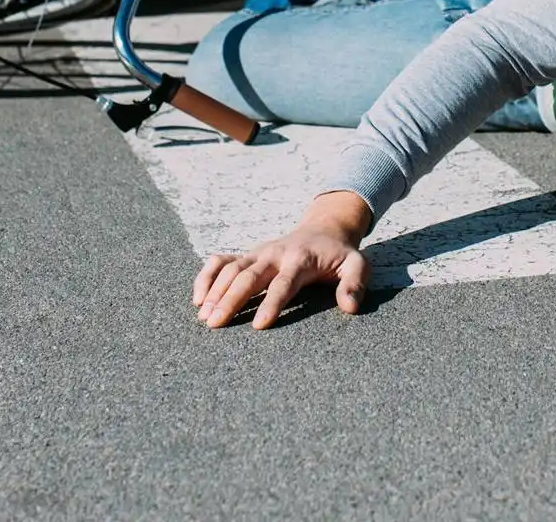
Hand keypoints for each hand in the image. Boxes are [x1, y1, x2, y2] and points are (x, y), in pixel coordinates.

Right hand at [192, 191, 372, 329]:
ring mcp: (257, 252)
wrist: (324, 229)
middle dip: (231, 299)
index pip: (283, 283)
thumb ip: (355, 284)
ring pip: (230, 269)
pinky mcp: (247, 255)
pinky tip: (197, 298)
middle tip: (215, 323)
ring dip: (214, 291)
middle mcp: (274, 253)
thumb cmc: (340, 255)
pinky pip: (220, 261)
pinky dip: (206, 276)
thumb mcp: (357, 265)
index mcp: (300, 258)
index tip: (257, 326)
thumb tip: (350, 307)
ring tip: (203, 317)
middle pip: (249, 276)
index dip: (271, 303)